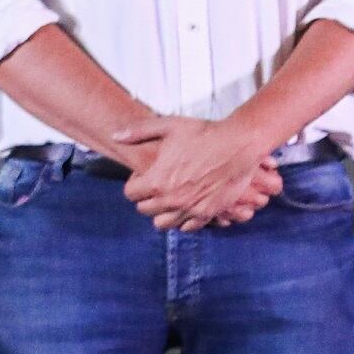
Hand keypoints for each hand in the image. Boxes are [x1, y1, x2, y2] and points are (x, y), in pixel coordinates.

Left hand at [117, 115, 281, 230]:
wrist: (238, 145)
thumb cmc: (204, 134)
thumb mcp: (168, 126)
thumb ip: (138, 132)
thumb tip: (115, 136)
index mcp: (156, 181)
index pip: (131, 194)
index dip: (135, 183)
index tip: (145, 175)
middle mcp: (170, 200)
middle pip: (145, 210)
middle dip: (147, 198)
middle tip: (158, 185)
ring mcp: (189, 209)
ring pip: (163, 224)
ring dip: (163, 213)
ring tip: (171, 198)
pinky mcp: (207, 213)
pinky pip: (187, 228)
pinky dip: (184, 221)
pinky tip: (188, 205)